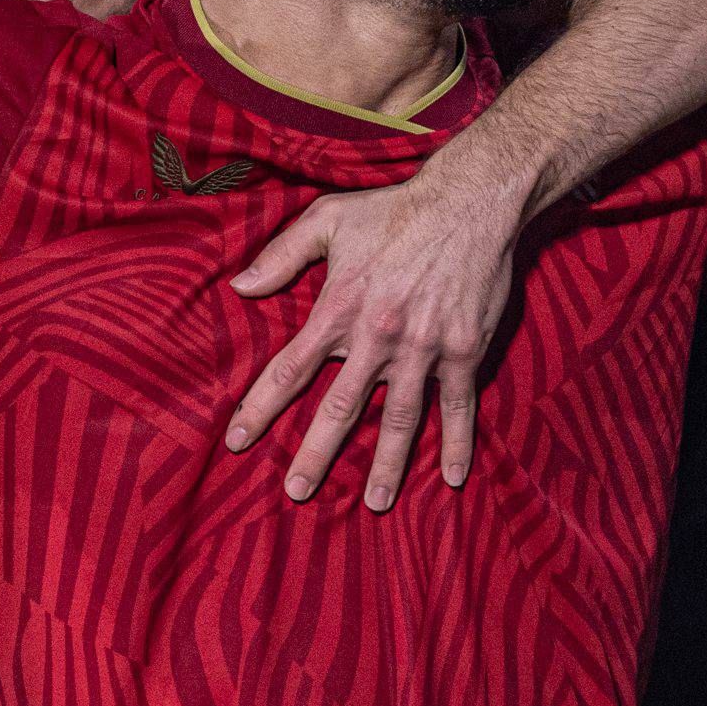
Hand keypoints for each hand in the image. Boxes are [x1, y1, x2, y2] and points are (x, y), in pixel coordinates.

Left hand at [221, 151, 530, 511]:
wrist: (469, 202)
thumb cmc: (394, 210)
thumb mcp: (328, 219)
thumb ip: (281, 255)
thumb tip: (238, 286)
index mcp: (338, 308)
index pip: (289, 369)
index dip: (260, 408)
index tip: (237, 442)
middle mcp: (377, 337)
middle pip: (340, 409)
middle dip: (315, 454)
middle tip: (296, 492)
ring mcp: (423, 349)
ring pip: (401, 420)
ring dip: (388, 466)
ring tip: (375, 503)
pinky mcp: (462, 352)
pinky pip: (458, 407)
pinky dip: (457, 443)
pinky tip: (454, 477)